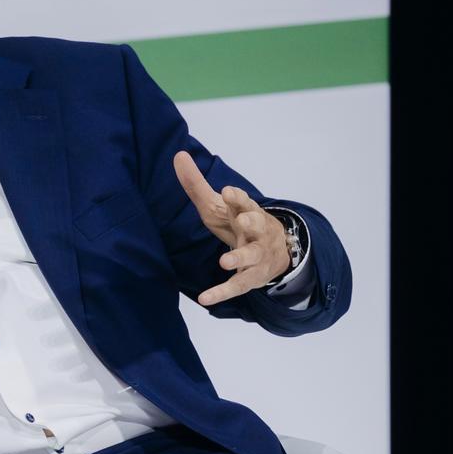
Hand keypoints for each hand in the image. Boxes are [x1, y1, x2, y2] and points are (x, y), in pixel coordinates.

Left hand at [172, 150, 290, 306]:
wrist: (274, 251)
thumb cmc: (239, 223)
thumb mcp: (217, 204)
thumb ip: (197, 184)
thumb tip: (178, 155)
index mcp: (247, 210)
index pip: (244, 201)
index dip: (238, 198)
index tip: (229, 192)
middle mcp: (256, 231)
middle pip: (257, 223)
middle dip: (251, 220)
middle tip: (242, 219)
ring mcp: (257, 254)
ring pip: (252, 256)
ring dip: (240, 258)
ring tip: (225, 261)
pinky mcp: (252, 277)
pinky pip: (238, 286)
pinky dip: (222, 292)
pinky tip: (206, 298)